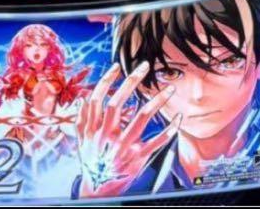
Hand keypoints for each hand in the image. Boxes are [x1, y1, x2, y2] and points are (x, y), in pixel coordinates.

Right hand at [75, 62, 180, 198]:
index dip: (107, 81)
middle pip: (118, 103)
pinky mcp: (138, 159)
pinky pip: (156, 142)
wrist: (98, 192)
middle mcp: (107, 136)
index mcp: (93, 130)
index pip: (98, 99)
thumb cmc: (91, 162)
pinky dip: (168, 130)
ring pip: (141, 118)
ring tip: (168, 88)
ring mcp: (123, 148)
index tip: (117, 67)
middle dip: (131, 81)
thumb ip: (82, 118)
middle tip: (144, 66)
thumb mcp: (81, 141)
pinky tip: (177, 118)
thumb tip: (86, 96)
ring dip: (157, 101)